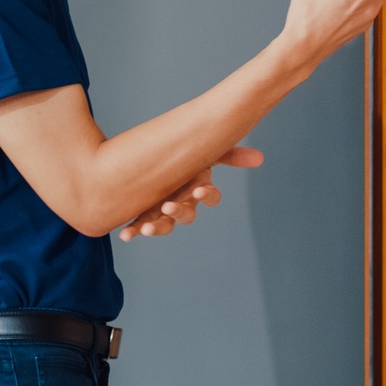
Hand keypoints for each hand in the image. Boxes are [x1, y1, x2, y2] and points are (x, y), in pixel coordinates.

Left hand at [117, 146, 265, 240]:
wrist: (154, 159)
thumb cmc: (185, 156)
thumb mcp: (206, 150)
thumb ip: (230, 153)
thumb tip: (260, 158)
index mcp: (198, 187)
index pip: (210, 196)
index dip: (206, 195)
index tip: (198, 191)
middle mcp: (183, 202)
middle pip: (187, 214)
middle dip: (179, 212)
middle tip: (168, 207)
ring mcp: (163, 211)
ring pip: (164, 225)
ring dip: (156, 227)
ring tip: (145, 227)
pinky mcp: (143, 214)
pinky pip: (139, 226)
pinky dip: (132, 231)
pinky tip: (125, 235)